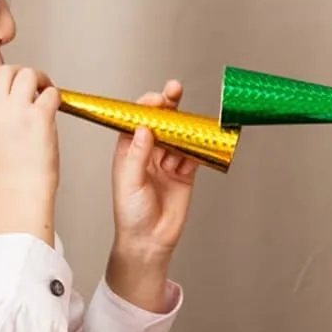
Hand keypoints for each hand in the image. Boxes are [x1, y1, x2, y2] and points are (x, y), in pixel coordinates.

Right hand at [0, 65, 60, 212]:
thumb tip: (9, 96)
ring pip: (28, 74)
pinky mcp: (39, 115)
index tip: (16, 86)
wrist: (19, 190)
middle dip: (23, 74)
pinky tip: (54, 108)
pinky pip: (51, 92)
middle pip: (7, 70)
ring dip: (41, 80)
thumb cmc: (8, 169)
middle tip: (35, 85)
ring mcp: (17, 109)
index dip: (6, 79)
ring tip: (45, 93)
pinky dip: (56, 96)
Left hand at [106, 80, 198, 311]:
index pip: (138, 122)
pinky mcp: (184, 174)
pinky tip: (203, 138)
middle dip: (167, 107)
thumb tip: (145, 128)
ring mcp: (167, 163)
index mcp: (128, 152)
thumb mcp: (129, 182)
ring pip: (178, 137)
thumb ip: (137, 155)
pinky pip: (194, 155)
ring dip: (185, 126)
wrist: (150, 241)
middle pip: (160, 124)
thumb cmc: (131, 215)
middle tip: (175, 90)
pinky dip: (199, 147)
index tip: (156, 99)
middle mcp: (148, 154)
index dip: (146, 108)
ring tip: (192, 115)